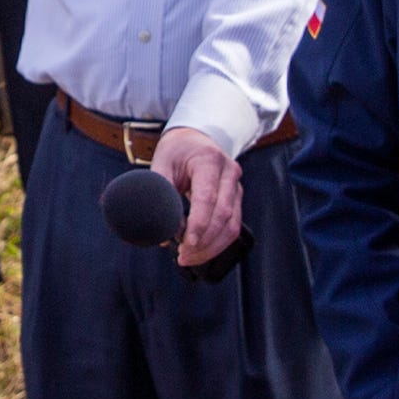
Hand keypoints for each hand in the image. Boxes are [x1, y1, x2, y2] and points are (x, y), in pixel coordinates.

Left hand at [150, 125, 242, 269]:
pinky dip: (217, 243)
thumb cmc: (176, 152)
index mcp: (209, 160)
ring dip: (212, 247)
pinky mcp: (237, 198)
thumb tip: (164, 233)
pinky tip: (200, 251)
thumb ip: (161, 194)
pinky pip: (233, 226)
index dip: (198, 224)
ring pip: (232, 225)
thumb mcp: (161, 163)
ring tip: (188, 258)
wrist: (195, 139)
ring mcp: (236, 186)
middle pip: (223, 215)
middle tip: (182, 257)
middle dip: (204, 241)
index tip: (185, 244)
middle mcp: (229, 172)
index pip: (208, 198)